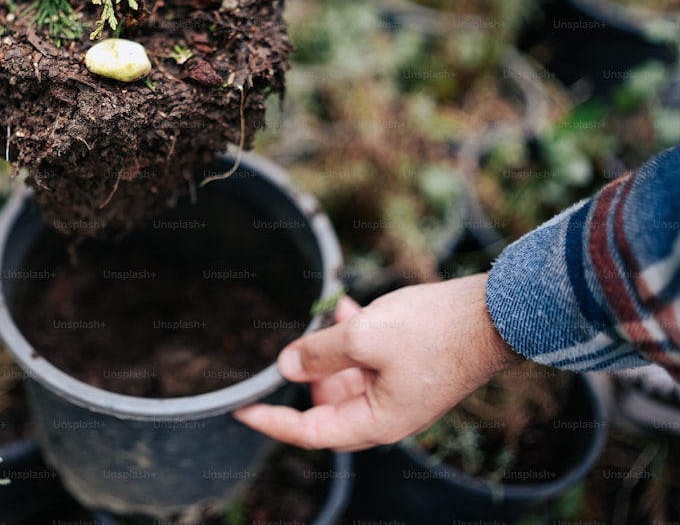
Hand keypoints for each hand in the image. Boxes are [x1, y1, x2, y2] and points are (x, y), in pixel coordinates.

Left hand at [234, 274, 519, 451]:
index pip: (310, 432)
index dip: (273, 421)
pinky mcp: (412, 368)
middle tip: (292, 347)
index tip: (242, 410)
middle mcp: (388, 414)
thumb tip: (287, 365)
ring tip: (324, 317)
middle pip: (328, 405)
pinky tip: (345, 308)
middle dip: (307, 375)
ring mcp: (402, 391)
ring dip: (330, 349)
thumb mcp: (363, 339)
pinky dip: (353, 337)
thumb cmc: (434, 331)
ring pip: (348, 378)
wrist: (497, 313)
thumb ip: (319, 354)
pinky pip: (370, 359)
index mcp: (377, 421)